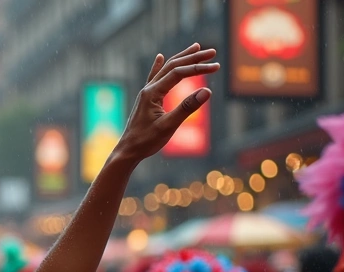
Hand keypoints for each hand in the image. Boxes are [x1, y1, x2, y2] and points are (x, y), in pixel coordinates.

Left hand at [114, 43, 218, 163]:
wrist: (127, 151)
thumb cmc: (146, 141)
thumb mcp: (169, 126)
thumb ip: (187, 108)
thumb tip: (207, 91)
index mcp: (153, 93)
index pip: (178, 73)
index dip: (198, 68)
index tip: (216, 67)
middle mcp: (148, 89)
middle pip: (173, 66)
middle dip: (193, 57)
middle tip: (212, 52)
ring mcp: (146, 93)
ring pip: (165, 69)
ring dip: (181, 58)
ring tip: (196, 48)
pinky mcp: (146, 99)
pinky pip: (154, 77)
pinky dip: (159, 66)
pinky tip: (160, 57)